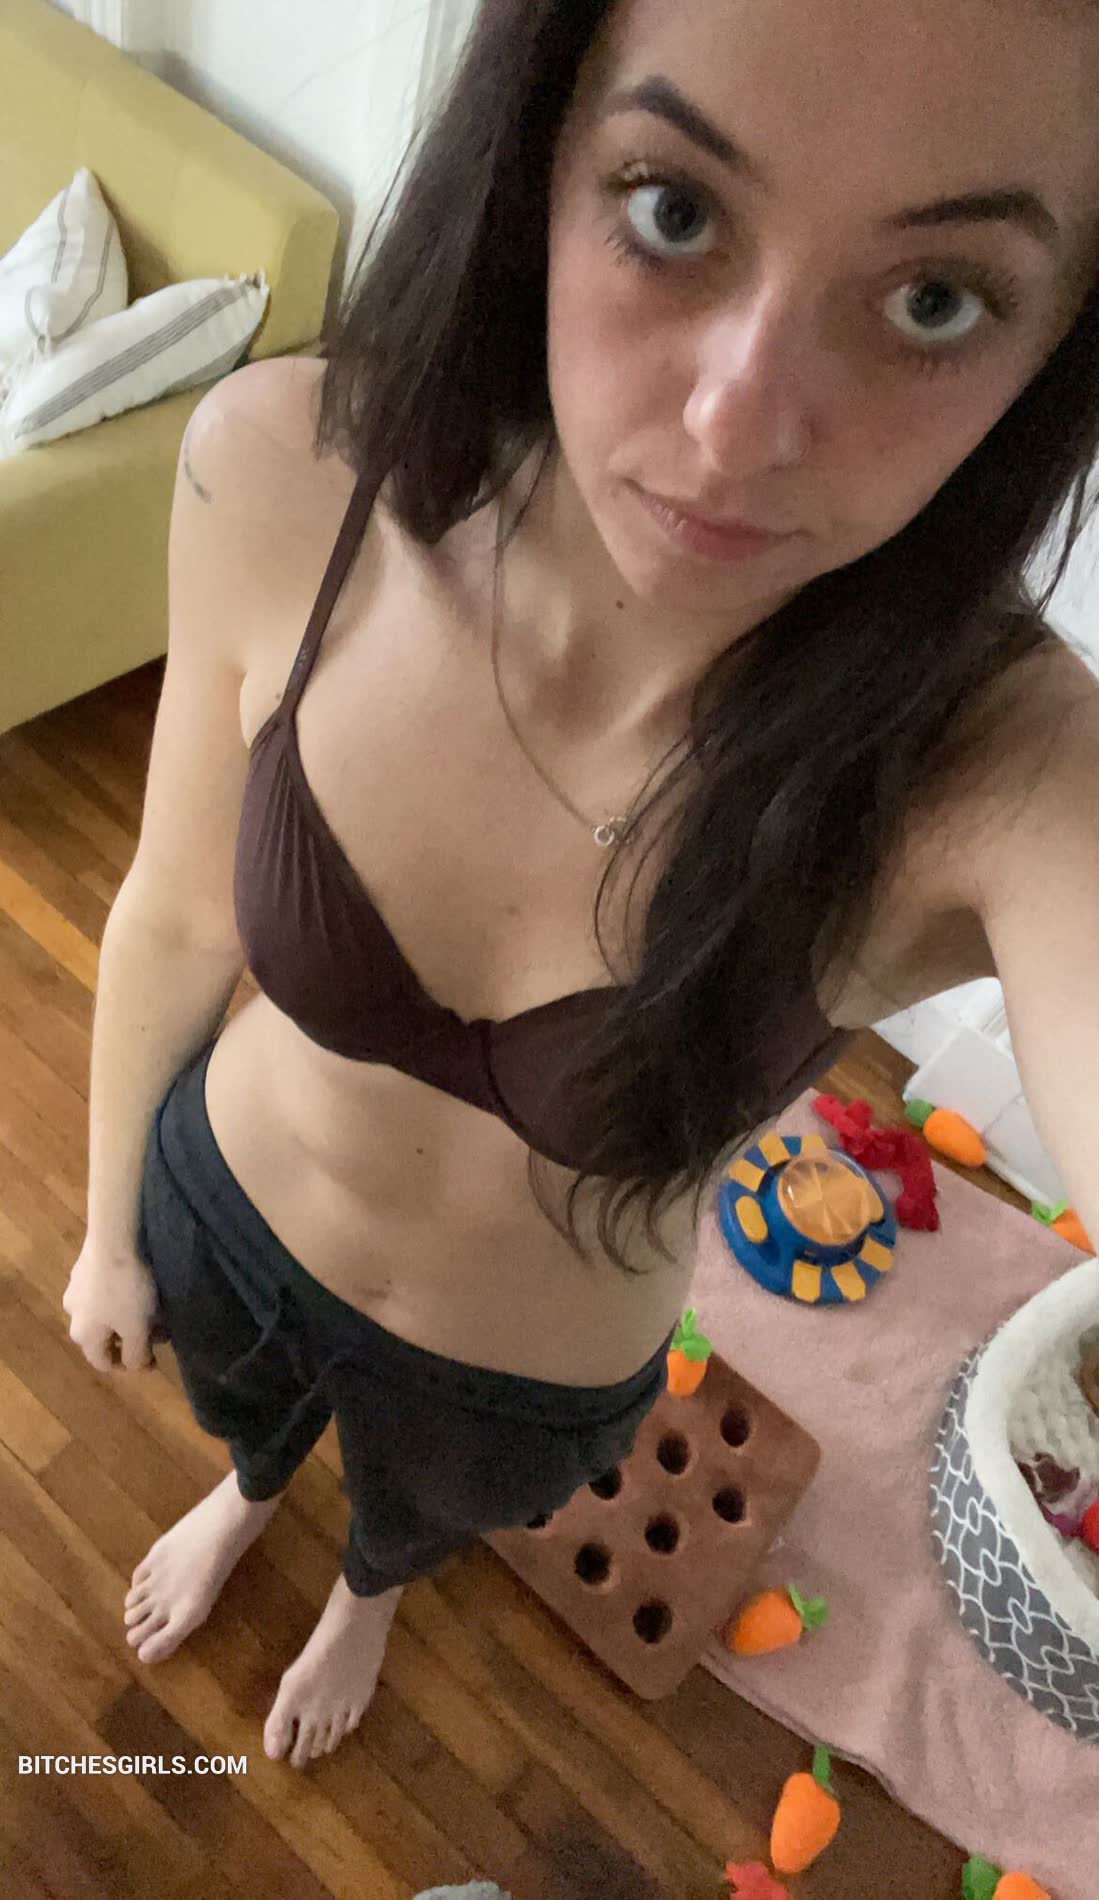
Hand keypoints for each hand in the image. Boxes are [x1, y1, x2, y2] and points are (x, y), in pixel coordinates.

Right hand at [62, 1237, 160, 1372]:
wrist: (113, 1239)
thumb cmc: (127, 1291)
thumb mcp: (137, 1329)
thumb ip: (137, 1354)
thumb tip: (137, 1368)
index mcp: (83, 1336)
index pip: (103, 1363)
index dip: (128, 1366)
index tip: (152, 1360)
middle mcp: (73, 1315)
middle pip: (103, 1337)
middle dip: (130, 1338)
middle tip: (156, 1332)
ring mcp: (75, 1289)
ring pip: (103, 1312)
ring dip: (125, 1315)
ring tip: (152, 1307)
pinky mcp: (83, 1267)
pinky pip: (103, 1290)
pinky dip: (120, 1295)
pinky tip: (137, 1284)